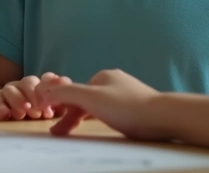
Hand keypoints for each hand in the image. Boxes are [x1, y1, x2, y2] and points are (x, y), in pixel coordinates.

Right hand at [0, 73, 70, 120]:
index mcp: (42, 86)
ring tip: (22, 115)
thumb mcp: (51, 113)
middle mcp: (26, 85)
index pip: (48, 79)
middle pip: (29, 81)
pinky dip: (0, 107)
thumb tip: (71, 105)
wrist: (7, 117)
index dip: (52, 85)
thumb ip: (60, 107)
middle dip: (34, 96)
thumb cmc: (35, 117)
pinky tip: (5, 115)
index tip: (56, 99)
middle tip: (38, 113)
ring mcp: (10, 91)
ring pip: (11, 88)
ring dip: (18, 101)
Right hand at [33, 69, 166, 139]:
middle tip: (58, 133)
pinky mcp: (137, 108)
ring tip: (74, 132)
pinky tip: (102, 126)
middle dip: (70, 116)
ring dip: (83, 118)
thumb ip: (65, 94)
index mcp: (102, 76)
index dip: (60, 106)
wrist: (164, 117)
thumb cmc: (126, 107)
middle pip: (85, 100)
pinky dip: (100, 119)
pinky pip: (112, 113)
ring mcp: (127, 94)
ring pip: (98, 107)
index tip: (50, 121)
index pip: (74, 92)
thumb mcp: (90, 98)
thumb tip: (43, 93)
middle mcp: (114, 82)